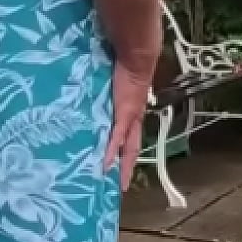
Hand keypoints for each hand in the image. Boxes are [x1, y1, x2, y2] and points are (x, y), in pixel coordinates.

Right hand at [103, 64, 152, 190]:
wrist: (138, 57)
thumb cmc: (127, 64)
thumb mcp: (117, 81)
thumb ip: (111, 87)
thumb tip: (104, 84)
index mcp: (134, 111)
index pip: (131, 136)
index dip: (128, 152)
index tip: (122, 165)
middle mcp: (134, 118)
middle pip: (132, 147)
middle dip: (127, 166)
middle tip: (121, 185)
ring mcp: (130, 117)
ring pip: (127, 147)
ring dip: (123, 166)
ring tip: (117, 183)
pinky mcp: (124, 114)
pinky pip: (117, 137)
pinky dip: (111, 151)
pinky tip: (105, 165)